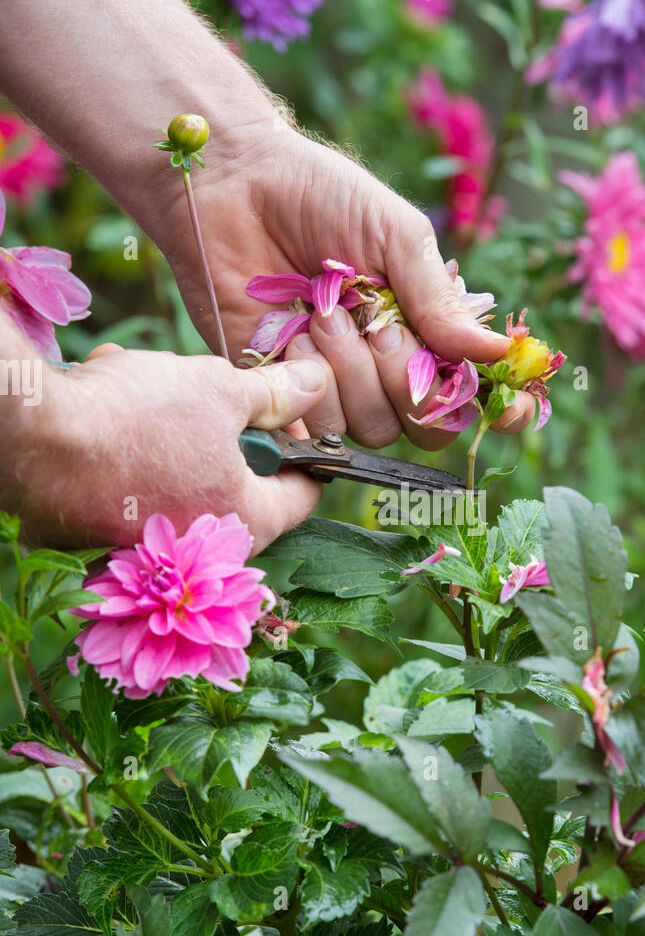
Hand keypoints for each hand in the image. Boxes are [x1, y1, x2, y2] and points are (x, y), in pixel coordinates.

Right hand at [13, 343, 326, 554]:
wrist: (34, 439)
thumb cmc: (138, 417)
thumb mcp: (221, 389)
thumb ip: (277, 393)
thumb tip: (320, 383)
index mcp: (246, 522)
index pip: (302, 494)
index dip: (302, 448)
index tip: (285, 416)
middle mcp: (200, 551)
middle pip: (235, 482)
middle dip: (222, 431)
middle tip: (201, 393)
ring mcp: (148, 549)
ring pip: (178, 474)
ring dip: (166, 428)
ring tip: (139, 387)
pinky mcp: (100, 537)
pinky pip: (129, 484)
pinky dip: (123, 447)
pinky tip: (104, 409)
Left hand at [158, 125, 536, 451]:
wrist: (232, 183)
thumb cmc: (319, 195)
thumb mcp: (395, 235)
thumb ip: (439, 302)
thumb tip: (498, 352)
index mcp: (425, 328)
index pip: (473, 394)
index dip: (498, 409)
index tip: (508, 405)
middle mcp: (386, 367)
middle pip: (425, 425)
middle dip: (407, 378)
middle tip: (375, 320)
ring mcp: (335, 383)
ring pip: (371, 428)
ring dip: (351, 371)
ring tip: (320, 311)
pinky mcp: (282, 392)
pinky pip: (314, 426)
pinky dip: (308, 385)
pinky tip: (292, 335)